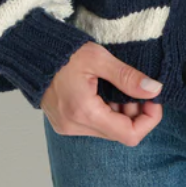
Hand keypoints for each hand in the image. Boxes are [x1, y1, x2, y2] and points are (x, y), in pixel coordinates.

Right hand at [40, 41, 163, 144]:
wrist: (31, 53)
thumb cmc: (63, 52)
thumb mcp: (99, 58)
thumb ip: (127, 77)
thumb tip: (154, 90)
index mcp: (84, 112)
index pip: (129, 134)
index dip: (149, 119)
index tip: (153, 98)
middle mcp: (75, 126)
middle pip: (120, 133)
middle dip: (135, 113)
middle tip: (137, 88)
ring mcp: (68, 127)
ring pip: (108, 130)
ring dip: (121, 112)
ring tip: (119, 86)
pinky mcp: (64, 123)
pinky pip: (94, 126)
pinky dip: (107, 112)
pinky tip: (105, 92)